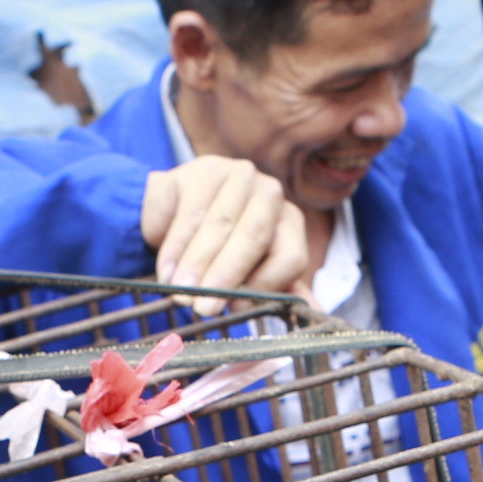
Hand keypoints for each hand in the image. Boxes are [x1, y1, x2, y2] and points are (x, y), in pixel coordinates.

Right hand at [140, 157, 306, 313]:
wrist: (171, 214)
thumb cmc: (216, 247)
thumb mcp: (249, 269)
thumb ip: (276, 288)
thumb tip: (315, 312)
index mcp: (290, 221)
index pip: (290, 255)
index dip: (265, 285)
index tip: (238, 309)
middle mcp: (271, 194)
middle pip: (254, 237)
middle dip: (226, 276)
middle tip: (204, 306)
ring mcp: (239, 175)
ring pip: (220, 226)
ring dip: (197, 265)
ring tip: (181, 292)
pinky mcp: (204, 169)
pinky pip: (191, 214)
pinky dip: (177, 248)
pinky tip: (167, 271)